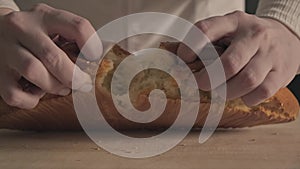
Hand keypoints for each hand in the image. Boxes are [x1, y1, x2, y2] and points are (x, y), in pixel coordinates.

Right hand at [0, 3, 102, 108]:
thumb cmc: (31, 32)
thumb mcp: (51, 24)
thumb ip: (72, 37)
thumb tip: (97, 61)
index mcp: (44, 16)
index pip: (78, 27)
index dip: (92, 47)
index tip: (94, 59)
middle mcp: (22, 28)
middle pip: (54, 57)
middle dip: (74, 77)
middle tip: (83, 83)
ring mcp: (5, 50)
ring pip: (34, 73)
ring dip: (54, 86)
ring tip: (61, 87)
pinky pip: (15, 95)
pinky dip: (31, 100)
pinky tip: (37, 93)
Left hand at [178, 11, 299, 105]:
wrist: (288, 39)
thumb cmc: (250, 38)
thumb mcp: (230, 30)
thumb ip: (210, 42)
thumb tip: (184, 65)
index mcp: (234, 22)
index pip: (206, 30)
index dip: (190, 48)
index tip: (184, 60)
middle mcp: (254, 35)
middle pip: (228, 63)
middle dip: (209, 79)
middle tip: (201, 84)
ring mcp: (270, 54)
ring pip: (246, 80)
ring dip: (227, 92)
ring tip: (221, 92)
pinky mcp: (281, 72)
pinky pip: (262, 91)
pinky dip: (248, 98)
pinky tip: (243, 94)